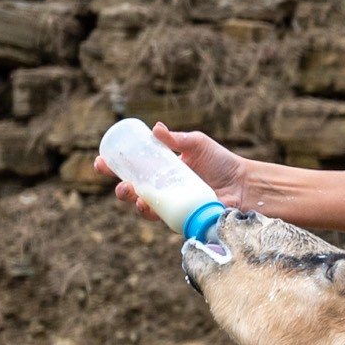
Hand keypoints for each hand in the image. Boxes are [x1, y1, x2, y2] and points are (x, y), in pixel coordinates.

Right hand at [99, 123, 254, 223]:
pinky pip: (160, 217)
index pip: (132, 168)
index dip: (113, 167)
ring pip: (143, 205)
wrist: (243, 183)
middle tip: (117, 182)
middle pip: (132, 189)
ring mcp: (170, 203)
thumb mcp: (196, 144)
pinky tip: (145, 205)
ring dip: (131, 200)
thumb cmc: (220, 161)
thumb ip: (176, 139)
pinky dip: (150, 211)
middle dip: (119, 186)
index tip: (101, 161)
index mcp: (161, 168)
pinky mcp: (180, 216)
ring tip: (128, 191)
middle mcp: (163, 187)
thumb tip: (155, 128)